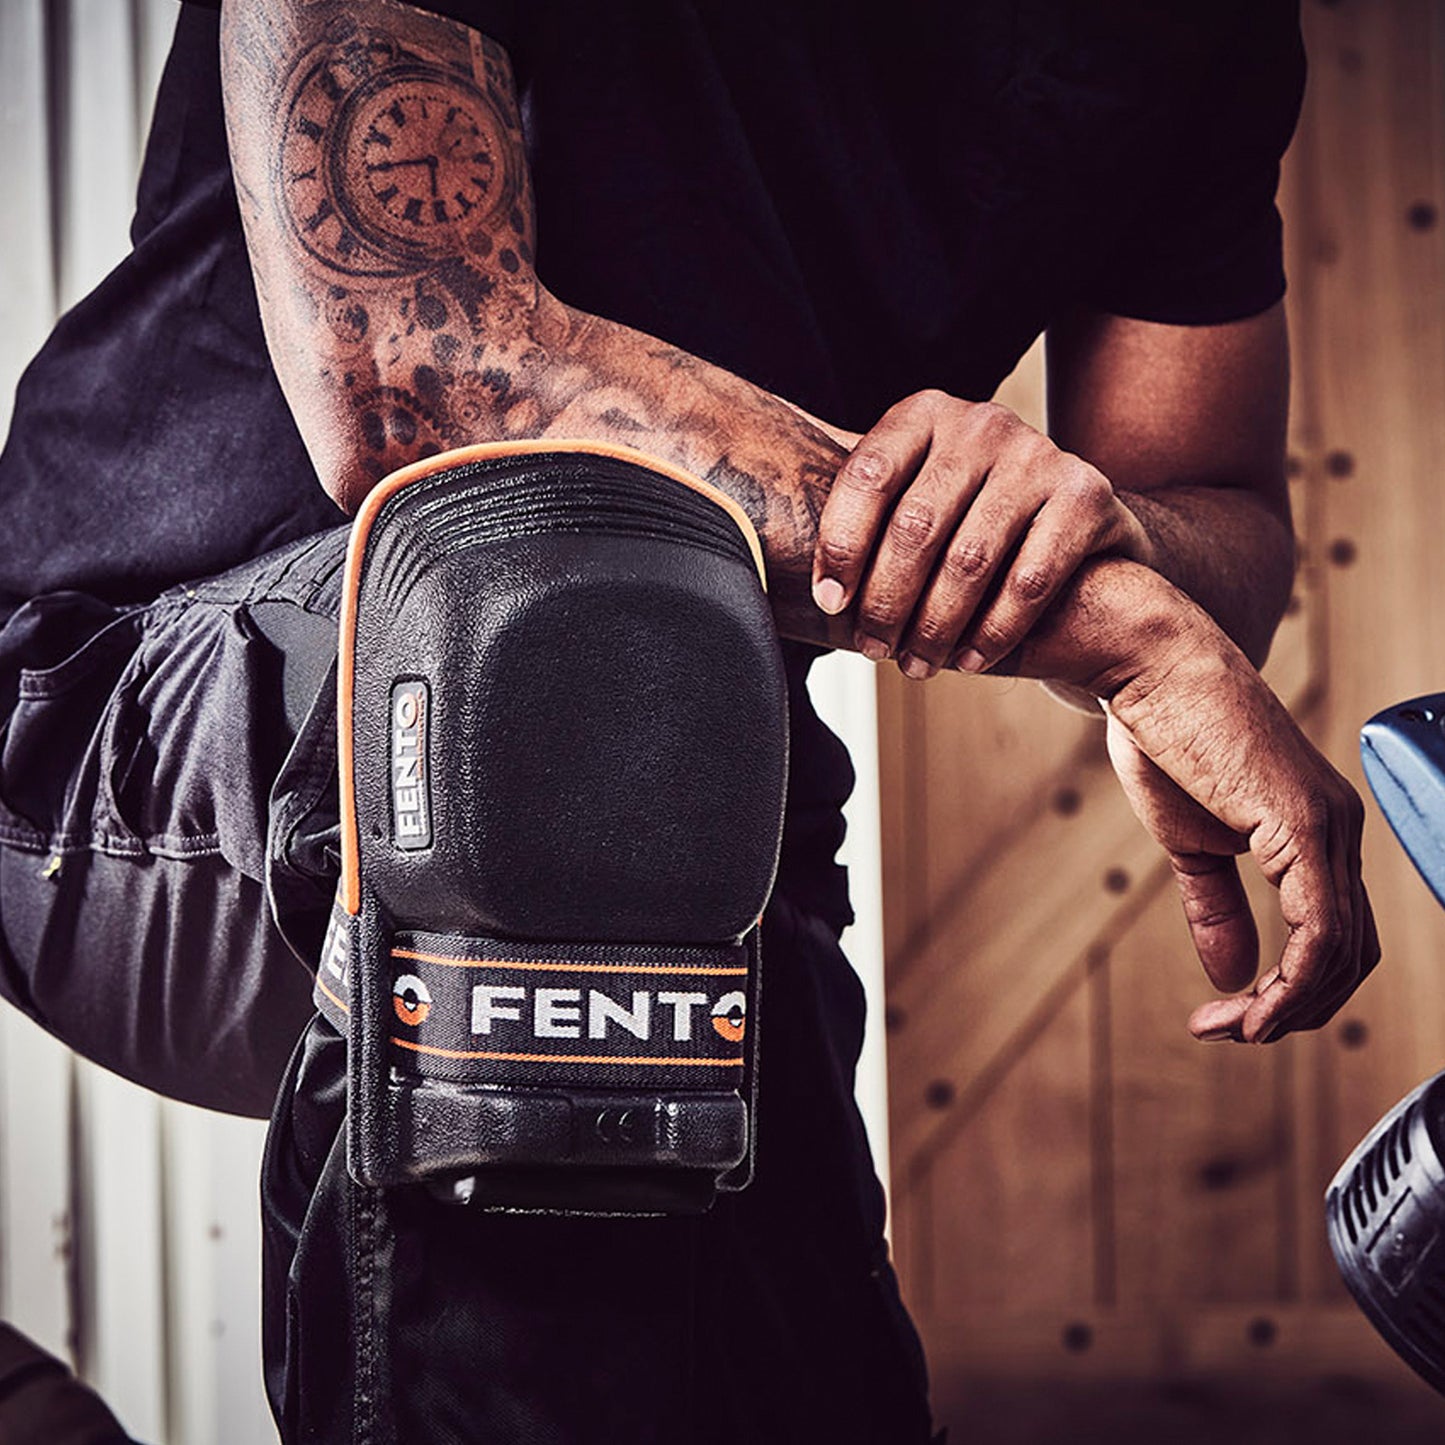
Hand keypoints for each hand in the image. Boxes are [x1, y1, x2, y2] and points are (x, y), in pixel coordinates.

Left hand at [810, 390, 1153, 677]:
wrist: (1080, 524)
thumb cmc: (968, 522)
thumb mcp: (914, 499)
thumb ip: (863, 516)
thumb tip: (777, 568)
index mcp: (924, 415)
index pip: (866, 477)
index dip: (841, 546)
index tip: (828, 604)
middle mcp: (981, 423)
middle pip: (916, 526)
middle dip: (887, 601)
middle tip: (872, 650)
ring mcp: (1038, 454)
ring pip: (970, 560)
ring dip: (936, 627)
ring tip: (917, 666)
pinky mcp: (1087, 495)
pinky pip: (1029, 579)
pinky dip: (994, 631)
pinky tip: (971, 661)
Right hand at [1103, 628, 1379, 1043]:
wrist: (1149, 667)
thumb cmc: (1165, 734)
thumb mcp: (1190, 840)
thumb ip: (1219, 906)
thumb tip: (1238, 974)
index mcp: (1317, 829)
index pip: (1332, 935)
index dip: (1289, 992)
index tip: (1227, 1020)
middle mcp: (1341, 829)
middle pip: (1349, 957)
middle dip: (1292, 1012)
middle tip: (1229, 1034)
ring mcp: (1330, 826)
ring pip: (1340, 955)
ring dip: (1288, 1010)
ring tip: (1232, 1030)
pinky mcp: (1304, 824)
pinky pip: (1319, 932)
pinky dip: (1291, 985)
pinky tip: (1249, 1007)